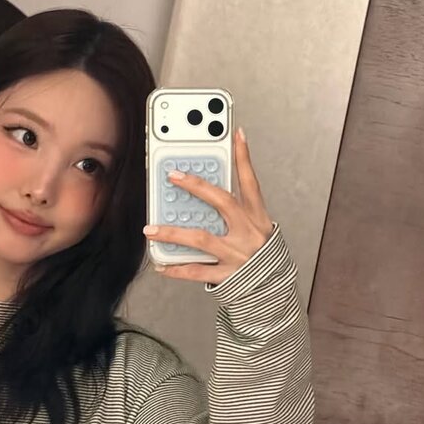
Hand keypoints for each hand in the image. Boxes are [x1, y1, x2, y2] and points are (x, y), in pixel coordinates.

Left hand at [143, 128, 274, 284]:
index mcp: (257, 217)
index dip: (244, 157)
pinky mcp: (228, 275)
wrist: (272, 289)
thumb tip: (204, 193)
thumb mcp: (256, 228)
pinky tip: (162, 265)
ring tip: (151, 230)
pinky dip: (177, 268)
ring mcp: (237, 254)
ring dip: (173, 234)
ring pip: (201, 239)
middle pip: (222, 202)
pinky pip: (197, 270)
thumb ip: (235, 211)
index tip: (236, 133)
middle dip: (196, 186)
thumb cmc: (260, 255)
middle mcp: (248, 232)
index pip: (250, 182)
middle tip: (173, 176)